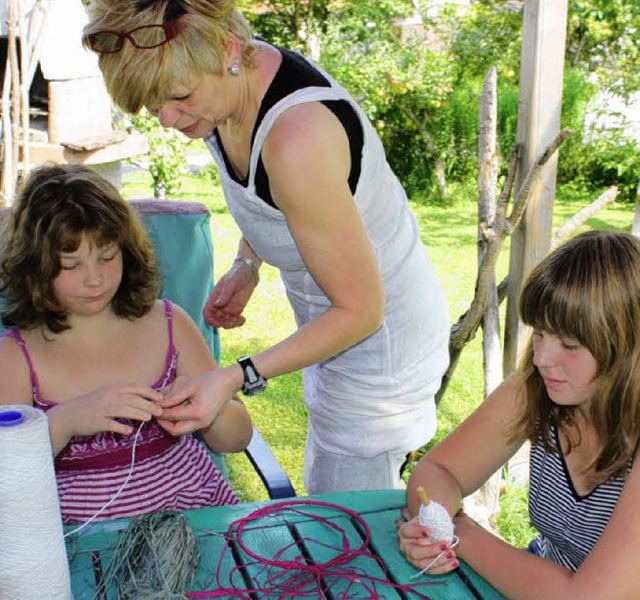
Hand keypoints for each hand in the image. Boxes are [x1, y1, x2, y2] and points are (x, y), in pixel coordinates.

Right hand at [49, 384, 163, 440]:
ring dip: (137, 413)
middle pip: (132, 398)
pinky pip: (110, 424)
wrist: (69, 415)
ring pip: (122, 410)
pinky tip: (130, 431)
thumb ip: (126, 394)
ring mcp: (101, 409)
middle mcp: (108, 396)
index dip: (150, 392)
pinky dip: (120, 427)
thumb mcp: (109, 394)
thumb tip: (147, 397)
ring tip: (149, 418)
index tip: (161, 398)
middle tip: (160, 411)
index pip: (135, 387)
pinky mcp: (95, 422)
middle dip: (148, 404)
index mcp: (114, 388)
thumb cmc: (94, 404)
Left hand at [156, 370, 236, 435]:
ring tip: (164, 413)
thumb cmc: (210, 381)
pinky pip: (188, 427)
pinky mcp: (206, 422)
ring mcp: (204, 423)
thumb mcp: (190, 386)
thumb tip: (158, 403)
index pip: (172, 415)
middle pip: (176, 430)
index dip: (159, 411)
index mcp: (197, 412)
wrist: (229, 382)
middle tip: (155, 413)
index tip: (151, 406)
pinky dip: (179, 422)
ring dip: (171, 424)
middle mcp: (201, 422)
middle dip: (164, 424)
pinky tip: (174, 412)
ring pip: (182, 431)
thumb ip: (173, 396)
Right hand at [203, 261, 257, 328]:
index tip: (218, 324)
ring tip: (239, 320)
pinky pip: (235, 320)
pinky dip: (238, 322)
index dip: (210, 320)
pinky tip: (243, 319)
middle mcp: (220, 304)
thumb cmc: (237, 274)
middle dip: (223, 323)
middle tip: (232, 321)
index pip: (208, 312)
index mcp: (214, 297)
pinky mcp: (237, 309)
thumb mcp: (231, 282)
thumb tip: (217, 304)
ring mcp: (228, 308)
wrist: (249, 273)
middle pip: (216, 319)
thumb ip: (225, 293)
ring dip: (231, 324)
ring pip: (226, 321)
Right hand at [397, 507, 459, 574]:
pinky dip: (444, 568)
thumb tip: (445, 506)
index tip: (429, 530)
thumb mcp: (430, 517)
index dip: (417, 531)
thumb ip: (437, 512)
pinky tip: (455, 562)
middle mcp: (406, 546)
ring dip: (439, 560)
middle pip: (415, 551)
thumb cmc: (427, 525)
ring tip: (452, 554)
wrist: (428, 535)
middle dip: (431, 550)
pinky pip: (432, 571)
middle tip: (446, 544)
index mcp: (405, 531)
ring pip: (423, 564)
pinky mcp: (422, 568)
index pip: (408, 531)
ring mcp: (413, 559)